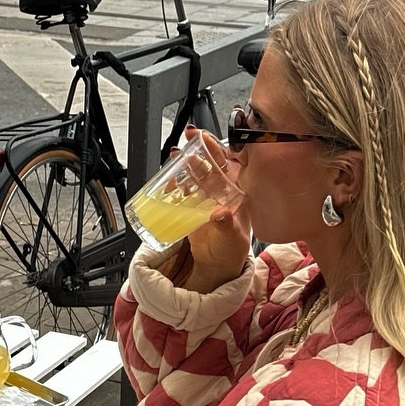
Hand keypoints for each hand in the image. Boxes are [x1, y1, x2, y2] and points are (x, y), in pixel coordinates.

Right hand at [173, 131, 251, 291]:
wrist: (216, 266)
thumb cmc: (232, 251)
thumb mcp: (233, 238)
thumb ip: (227, 225)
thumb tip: (220, 213)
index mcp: (236, 192)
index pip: (230, 163)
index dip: (219, 147)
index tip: (208, 139)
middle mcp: (221, 190)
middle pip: (210, 161)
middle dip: (199, 147)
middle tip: (188, 138)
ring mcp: (205, 196)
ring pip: (195, 172)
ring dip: (185, 161)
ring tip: (176, 155)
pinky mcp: (190, 206)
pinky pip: (181, 188)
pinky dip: (174, 180)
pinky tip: (168, 176)